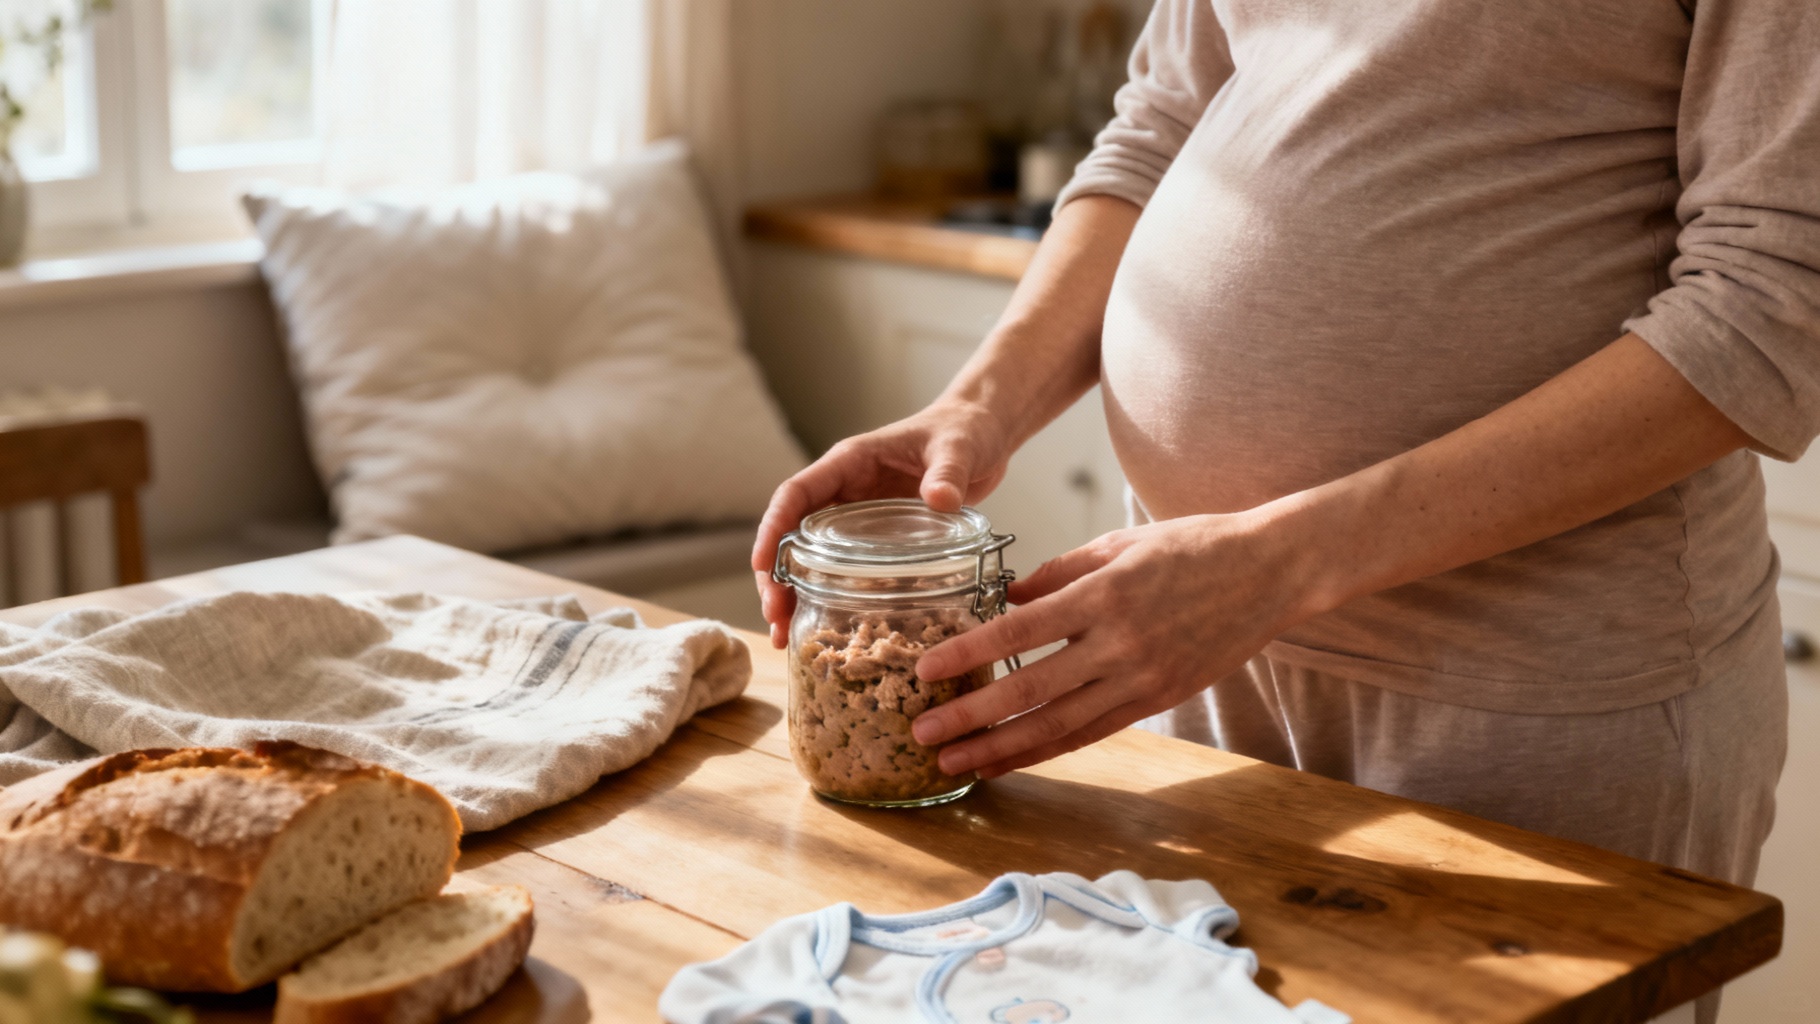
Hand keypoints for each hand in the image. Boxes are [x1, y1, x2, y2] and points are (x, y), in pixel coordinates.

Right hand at [750, 399, 1014, 646]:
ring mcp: (858, 517)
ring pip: (810, 557)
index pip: (797, 493)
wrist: (984, 436)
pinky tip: (827, 631)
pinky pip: (843, 568)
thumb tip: (940, 499)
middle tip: (774, 616)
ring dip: (794, 594)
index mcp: (851, 462)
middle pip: (792, 533)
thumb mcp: (959, 448)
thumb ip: (948, 471)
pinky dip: (828, 598)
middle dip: (776, 575)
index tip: (761, 564)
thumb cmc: (965, 431)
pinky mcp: (877, 538)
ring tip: (785, 636)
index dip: (773, 527)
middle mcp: (845, 491)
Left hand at [908, 510, 1330, 777]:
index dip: (968, 655)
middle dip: (971, 719)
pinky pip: (1092, 732)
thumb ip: (1058, 573)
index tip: (925, 671)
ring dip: (1000, 749)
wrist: (1271, 570)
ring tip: (955, 763)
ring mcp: (1142, 679)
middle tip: (923, 735)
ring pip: (1058, 726)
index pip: (1019, 633)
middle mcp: (1121, 645)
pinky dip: (1047, 750)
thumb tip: (1005, 599)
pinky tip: (1010, 760)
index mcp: (1104, 595)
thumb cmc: (1192, 545)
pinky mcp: (1159, 699)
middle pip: (1030, 691)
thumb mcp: (1118, 543)